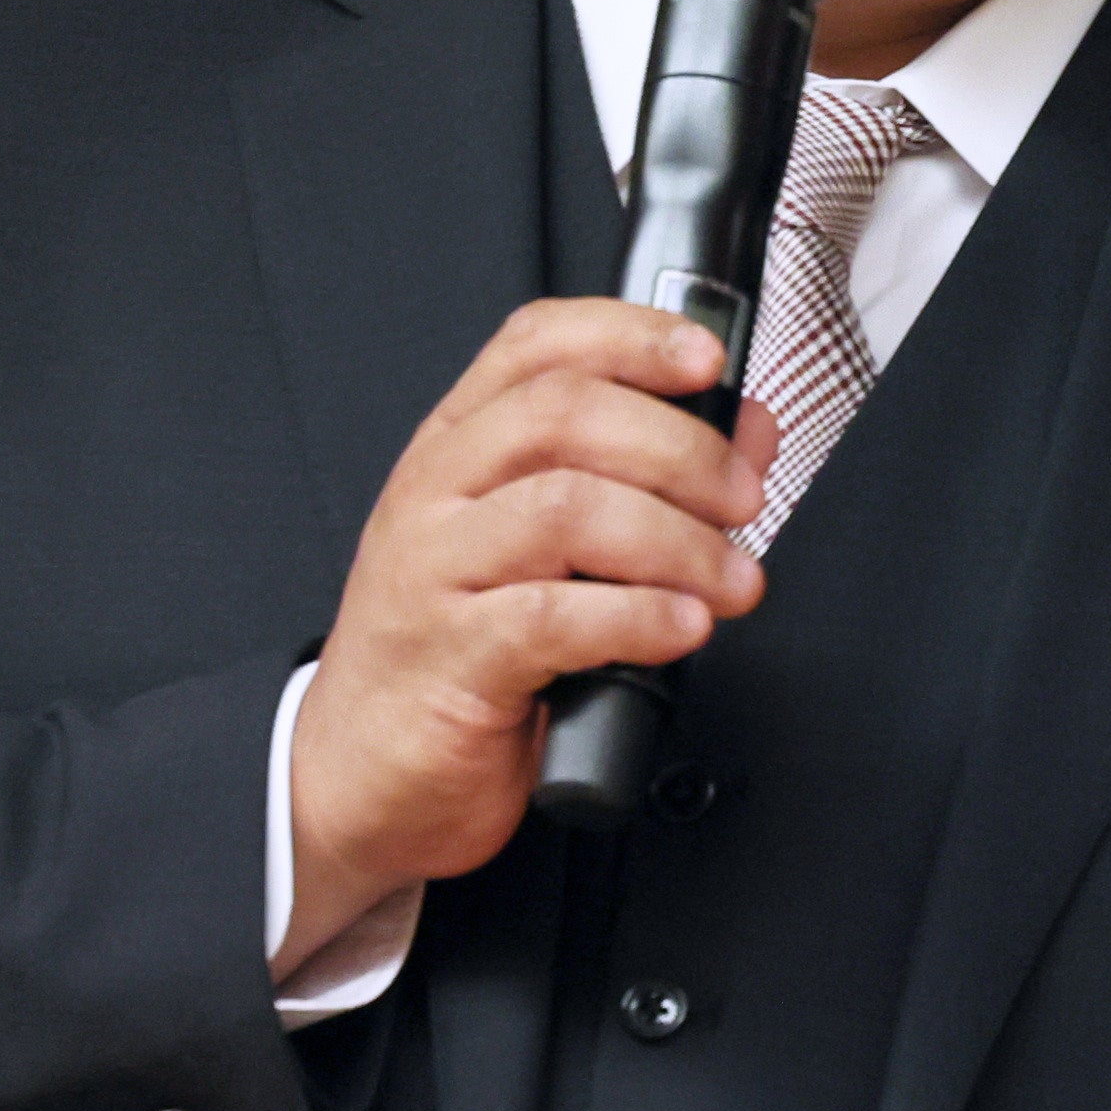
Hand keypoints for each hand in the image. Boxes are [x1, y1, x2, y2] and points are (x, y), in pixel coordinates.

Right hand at [281, 301, 773, 969]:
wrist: (361, 777)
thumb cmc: (462, 654)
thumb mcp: (553, 550)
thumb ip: (646, 483)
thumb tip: (749, 433)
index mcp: (459, 448)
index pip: (535, 344)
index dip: (631, 334)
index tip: (708, 359)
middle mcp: (436, 494)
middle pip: (564, 414)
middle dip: (682, 448)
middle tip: (743, 500)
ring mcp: (432, 572)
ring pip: (565, 506)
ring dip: (678, 541)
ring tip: (732, 582)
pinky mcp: (447, 657)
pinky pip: (552, 615)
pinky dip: (639, 615)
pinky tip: (682, 629)